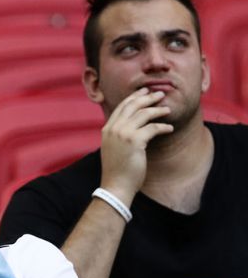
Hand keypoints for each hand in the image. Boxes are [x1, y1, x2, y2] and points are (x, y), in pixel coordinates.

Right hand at [98, 88, 172, 202]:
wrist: (115, 185)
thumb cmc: (117, 170)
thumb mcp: (114, 148)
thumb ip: (120, 135)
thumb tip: (134, 126)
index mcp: (108, 129)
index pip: (121, 107)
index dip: (134, 97)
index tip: (145, 92)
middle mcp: (113, 129)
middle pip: (132, 105)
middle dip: (147, 97)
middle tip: (160, 94)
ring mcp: (122, 134)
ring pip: (143, 113)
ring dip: (158, 110)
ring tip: (168, 109)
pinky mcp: (134, 141)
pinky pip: (153, 128)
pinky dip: (163, 127)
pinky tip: (170, 128)